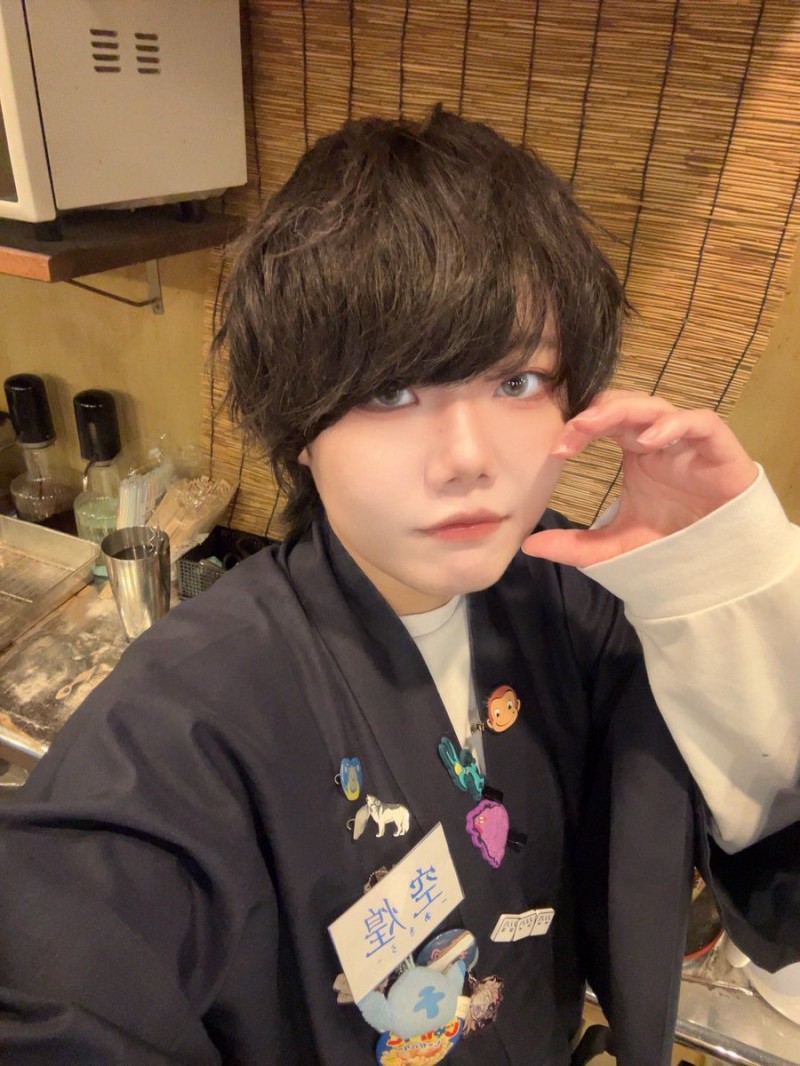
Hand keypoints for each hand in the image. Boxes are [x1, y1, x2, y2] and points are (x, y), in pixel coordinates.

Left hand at [522, 390, 758, 566]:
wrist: (720, 556)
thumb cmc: (673, 540)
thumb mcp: (615, 546)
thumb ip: (575, 545)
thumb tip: (528, 545)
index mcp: (634, 448)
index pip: (602, 421)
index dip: (579, 427)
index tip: (557, 450)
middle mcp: (659, 437)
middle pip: (626, 404)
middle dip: (597, 411)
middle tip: (572, 429)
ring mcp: (688, 439)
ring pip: (657, 405)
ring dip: (627, 410)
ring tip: (598, 425)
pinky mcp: (718, 447)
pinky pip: (700, 421)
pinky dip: (675, 424)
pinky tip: (649, 440)